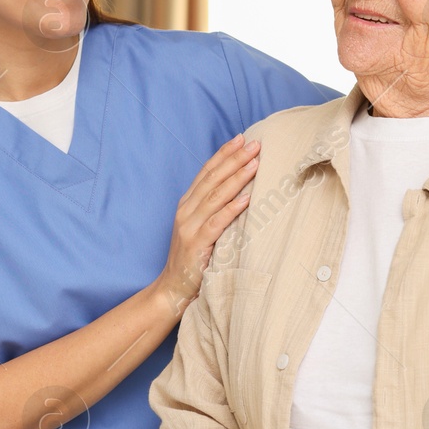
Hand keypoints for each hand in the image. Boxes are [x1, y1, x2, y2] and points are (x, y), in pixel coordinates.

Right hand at [155, 134, 261, 313]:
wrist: (172, 289)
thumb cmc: (193, 259)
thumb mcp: (202, 228)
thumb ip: (214, 210)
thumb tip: (242, 190)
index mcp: (187, 204)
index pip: (206, 173)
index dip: (224, 154)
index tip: (241, 139)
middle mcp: (186, 211)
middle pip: (212, 179)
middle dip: (235, 159)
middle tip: (255, 144)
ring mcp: (189, 227)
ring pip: (216, 196)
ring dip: (237, 178)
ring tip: (255, 163)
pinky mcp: (196, 244)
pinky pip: (217, 222)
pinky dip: (232, 209)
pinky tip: (247, 198)